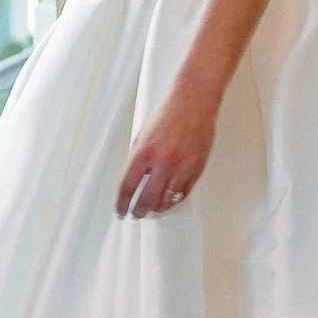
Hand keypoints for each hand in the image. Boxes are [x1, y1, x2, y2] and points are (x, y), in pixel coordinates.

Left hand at [116, 78, 218, 217]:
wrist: (193, 104)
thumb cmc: (168, 115)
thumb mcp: (142, 135)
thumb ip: (137, 158)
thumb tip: (133, 180)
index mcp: (144, 152)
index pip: (128, 186)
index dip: (122, 203)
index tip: (120, 210)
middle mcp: (163, 162)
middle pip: (147, 199)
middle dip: (139, 211)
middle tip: (136, 213)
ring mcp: (181, 167)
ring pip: (167, 200)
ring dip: (157, 208)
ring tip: (153, 208)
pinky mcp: (196, 169)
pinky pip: (183, 193)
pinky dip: (174, 199)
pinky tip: (169, 198)